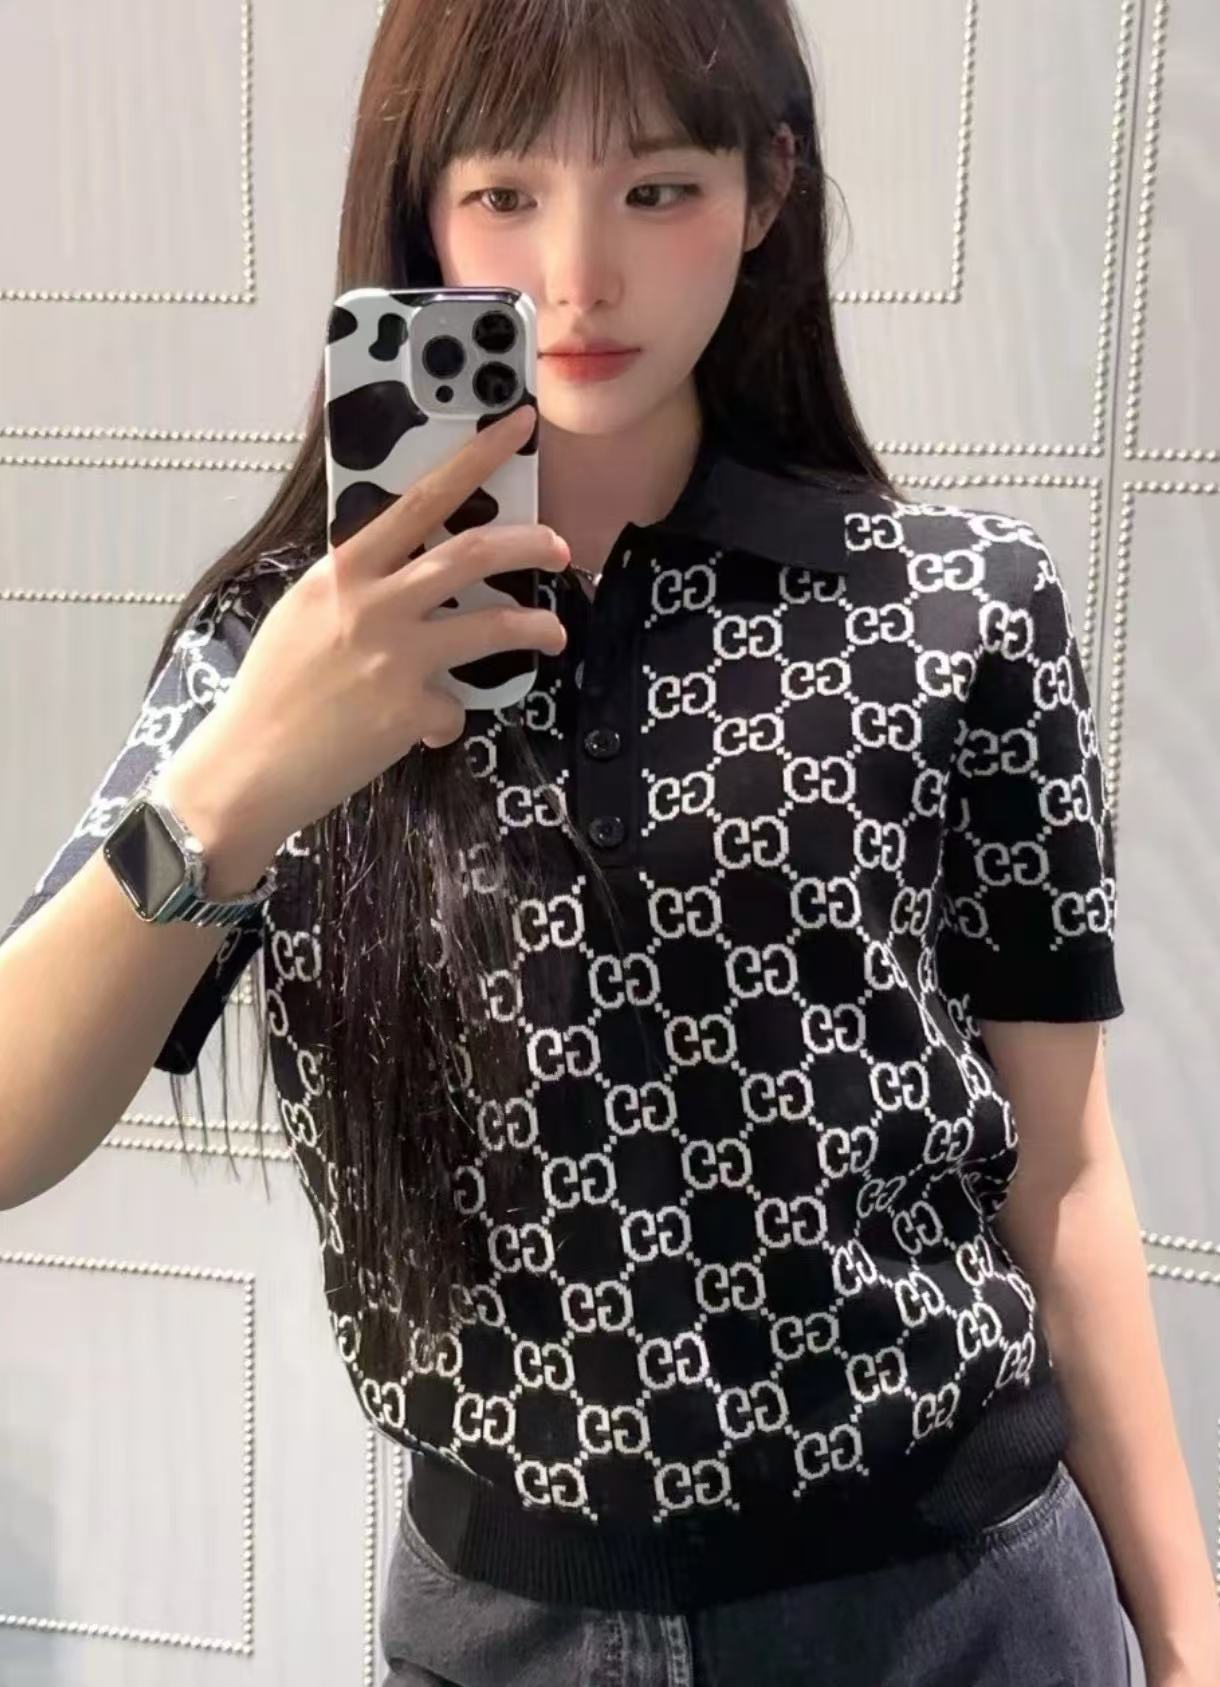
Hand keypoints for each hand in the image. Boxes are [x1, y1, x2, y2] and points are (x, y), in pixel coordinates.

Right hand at [173, 402, 570, 859]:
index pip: (421, 497)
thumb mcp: (305, 613)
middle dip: (531, 544)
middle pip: (474, 552)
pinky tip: (424, 731)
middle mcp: (374, 603)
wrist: (248, 766)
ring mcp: (396, 656)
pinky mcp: (410, 710)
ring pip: (491, 624)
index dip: (476, 456)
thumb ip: (356, 587)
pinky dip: (446, 720)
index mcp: (344, 570)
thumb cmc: (271, 689)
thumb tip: (404, 573)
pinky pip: (453, 708)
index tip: (519, 423)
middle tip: (561, 548)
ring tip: (552, 633)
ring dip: (534, 627)